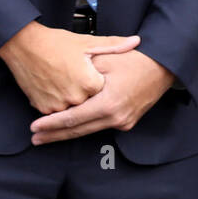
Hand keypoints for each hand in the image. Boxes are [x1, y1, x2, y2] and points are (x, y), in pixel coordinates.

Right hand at [0, 21, 140, 115]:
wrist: (24, 46)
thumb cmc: (56, 43)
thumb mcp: (87, 42)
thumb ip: (114, 45)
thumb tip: (135, 41)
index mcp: (88, 83)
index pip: (103, 90)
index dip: (101, 81)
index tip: (100, 74)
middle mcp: (74, 98)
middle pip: (90, 102)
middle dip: (88, 92)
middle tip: (79, 77)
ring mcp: (57, 106)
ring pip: (74, 108)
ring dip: (74, 101)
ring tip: (68, 82)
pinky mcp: (42, 108)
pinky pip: (58, 110)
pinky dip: (60, 103)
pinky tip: (58, 88)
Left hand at [28, 49, 175, 143]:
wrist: (163, 67)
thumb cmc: (135, 59)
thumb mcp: (107, 59)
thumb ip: (84, 73)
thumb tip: (62, 84)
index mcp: (108, 104)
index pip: (73, 119)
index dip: (52, 124)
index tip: (34, 128)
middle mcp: (115, 118)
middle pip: (78, 131)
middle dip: (54, 135)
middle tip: (35, 139)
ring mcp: (123, 123)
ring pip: (89, 131)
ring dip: (67, 133)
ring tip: (47, 136)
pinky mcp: (127, 123)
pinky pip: (101, 127)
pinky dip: (85, 127)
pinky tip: (72, 127)